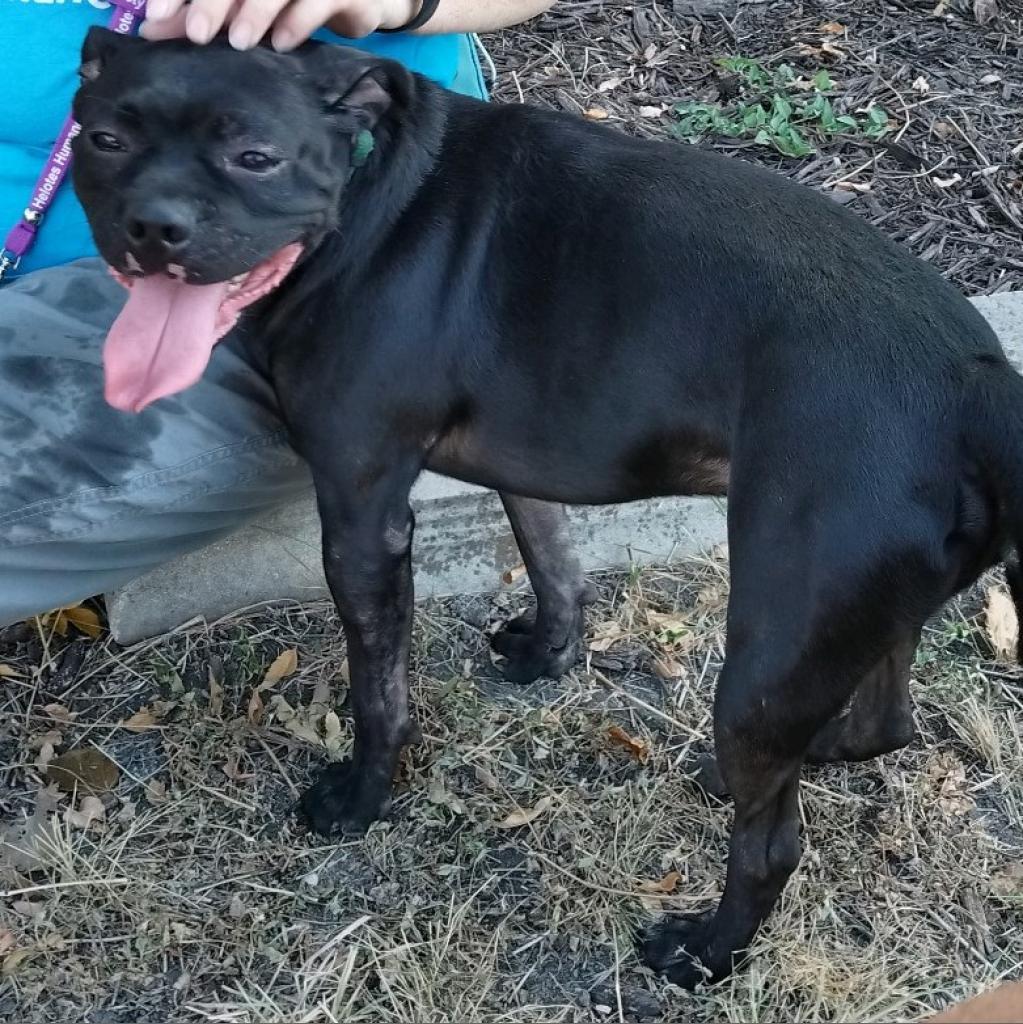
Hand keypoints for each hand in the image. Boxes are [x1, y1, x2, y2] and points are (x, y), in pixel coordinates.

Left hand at [141, 0, 417, 52]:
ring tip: (239, 42)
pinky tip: (283, 43)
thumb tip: (150, 28)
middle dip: (212, 1)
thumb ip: (198, 12)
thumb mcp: (242, 4)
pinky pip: (316, 2)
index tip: (157, 14)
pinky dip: (298, 22)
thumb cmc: (291, 0)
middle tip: (197, 33)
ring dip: (256, 12)